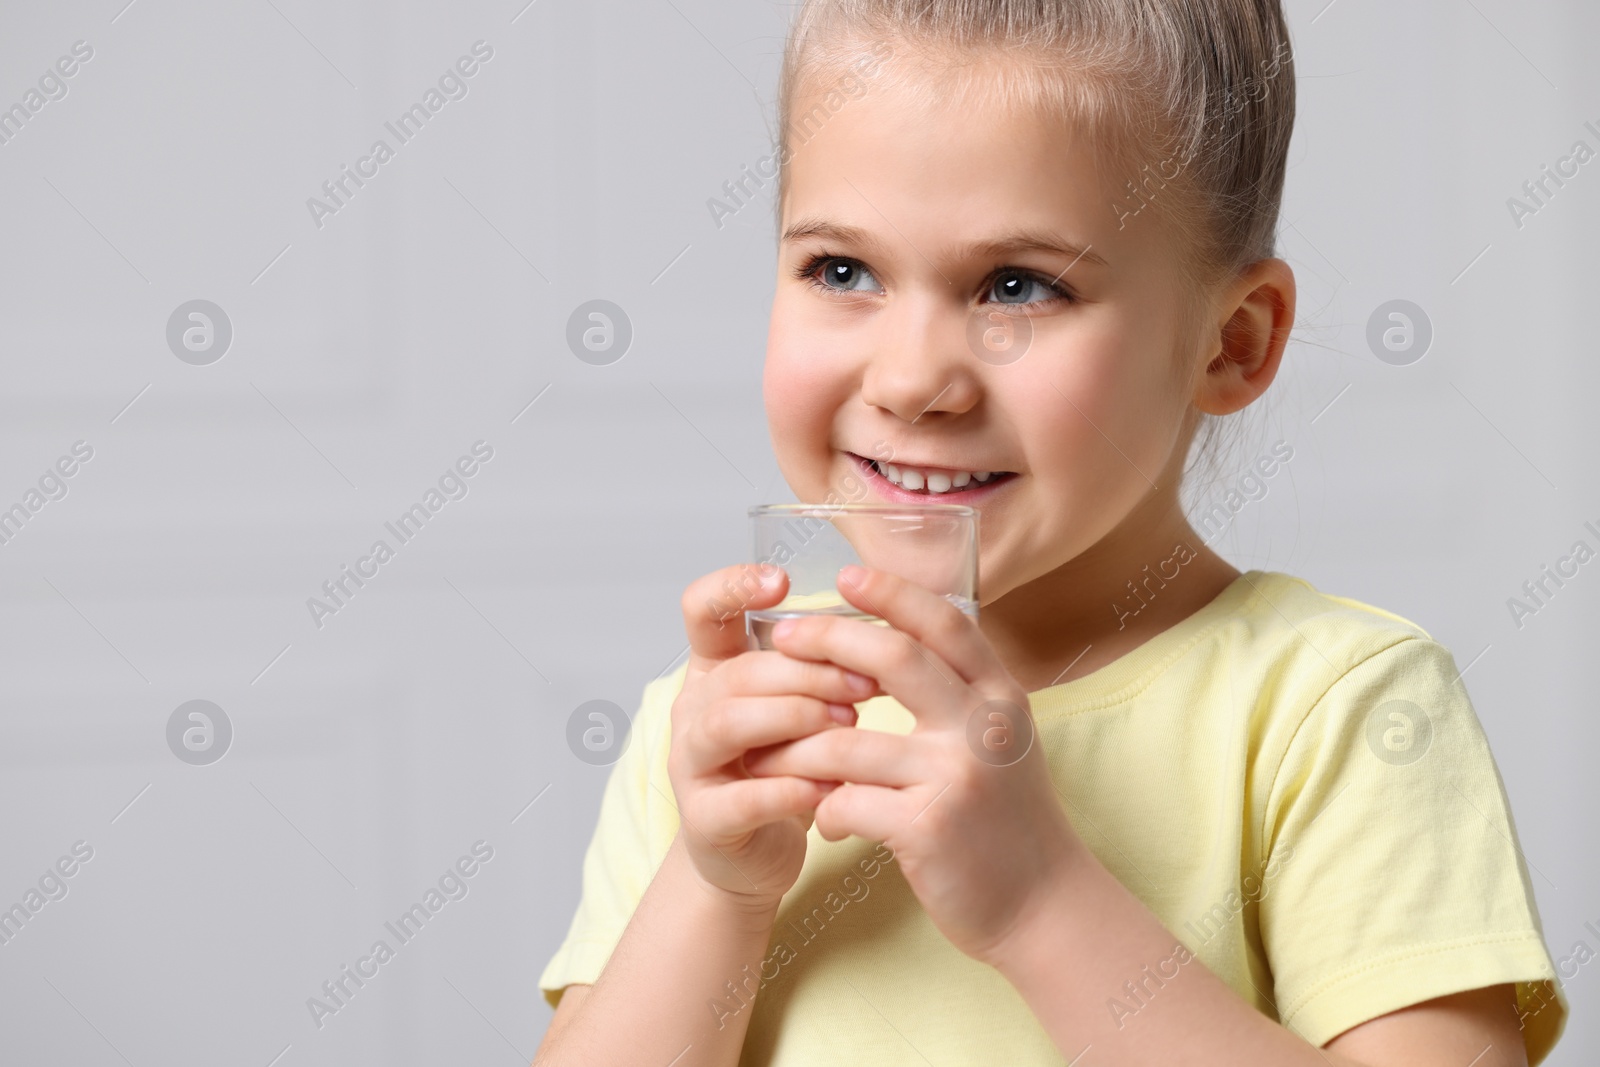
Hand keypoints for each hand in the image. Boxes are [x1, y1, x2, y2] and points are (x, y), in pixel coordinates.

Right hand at [666, 563, 881, 915]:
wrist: (754, 855)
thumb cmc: (787, 768)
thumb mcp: (802, 706)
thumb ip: (824, 665)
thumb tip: (892, 623)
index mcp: (716, 670)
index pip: (701, 609)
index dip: (732, 586)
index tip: (783, 581)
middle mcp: (694, 708)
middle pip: (738, 670)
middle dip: (807, 670)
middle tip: (868, 681)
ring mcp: (692, 763)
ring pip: (726, 724)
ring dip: (793, 719)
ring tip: (850, 727)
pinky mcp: (705, 819)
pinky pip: (739, 798)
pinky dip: (787, 791)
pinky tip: (831, 788)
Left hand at [741, 565, 1086, 965]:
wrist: (1042, 906)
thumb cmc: (1008, 819)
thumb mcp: (1000, 739)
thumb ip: (960, 693)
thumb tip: (892, 639)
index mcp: (1000, 696)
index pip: (944, 622)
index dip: (892, 593)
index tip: (844, 578)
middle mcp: (982, 727)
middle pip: (893, 658)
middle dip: (827, 641)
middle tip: (783, 641)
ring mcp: (955, 777)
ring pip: (846, 742)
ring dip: (798, 748)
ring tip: (775, 755)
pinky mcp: (927, 828)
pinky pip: (845, 803)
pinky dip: (823, 811)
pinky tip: (826, 821)